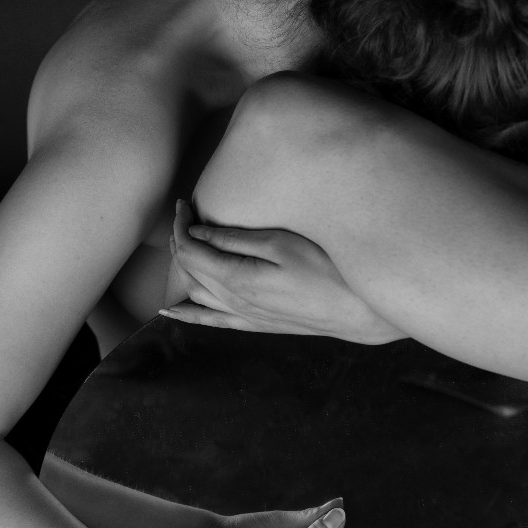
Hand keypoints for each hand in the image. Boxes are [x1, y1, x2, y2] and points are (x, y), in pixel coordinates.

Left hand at [161, 200, 402, 343]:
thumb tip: (198, 231)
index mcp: (235, 278)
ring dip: (183, 267)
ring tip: (185, 243)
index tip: (184, 203)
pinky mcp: (255, 324)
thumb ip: (236, 238)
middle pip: (187, 270)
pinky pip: (211, 321)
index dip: (180, 224)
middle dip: (179, 240)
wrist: (355, 310)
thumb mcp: (281, 243)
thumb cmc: (325, 269)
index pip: (189, 250)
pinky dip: (188, 313)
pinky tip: (172, 311)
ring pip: (195, 292)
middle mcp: (232, 301)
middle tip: (185, 215)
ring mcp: (243, 316)